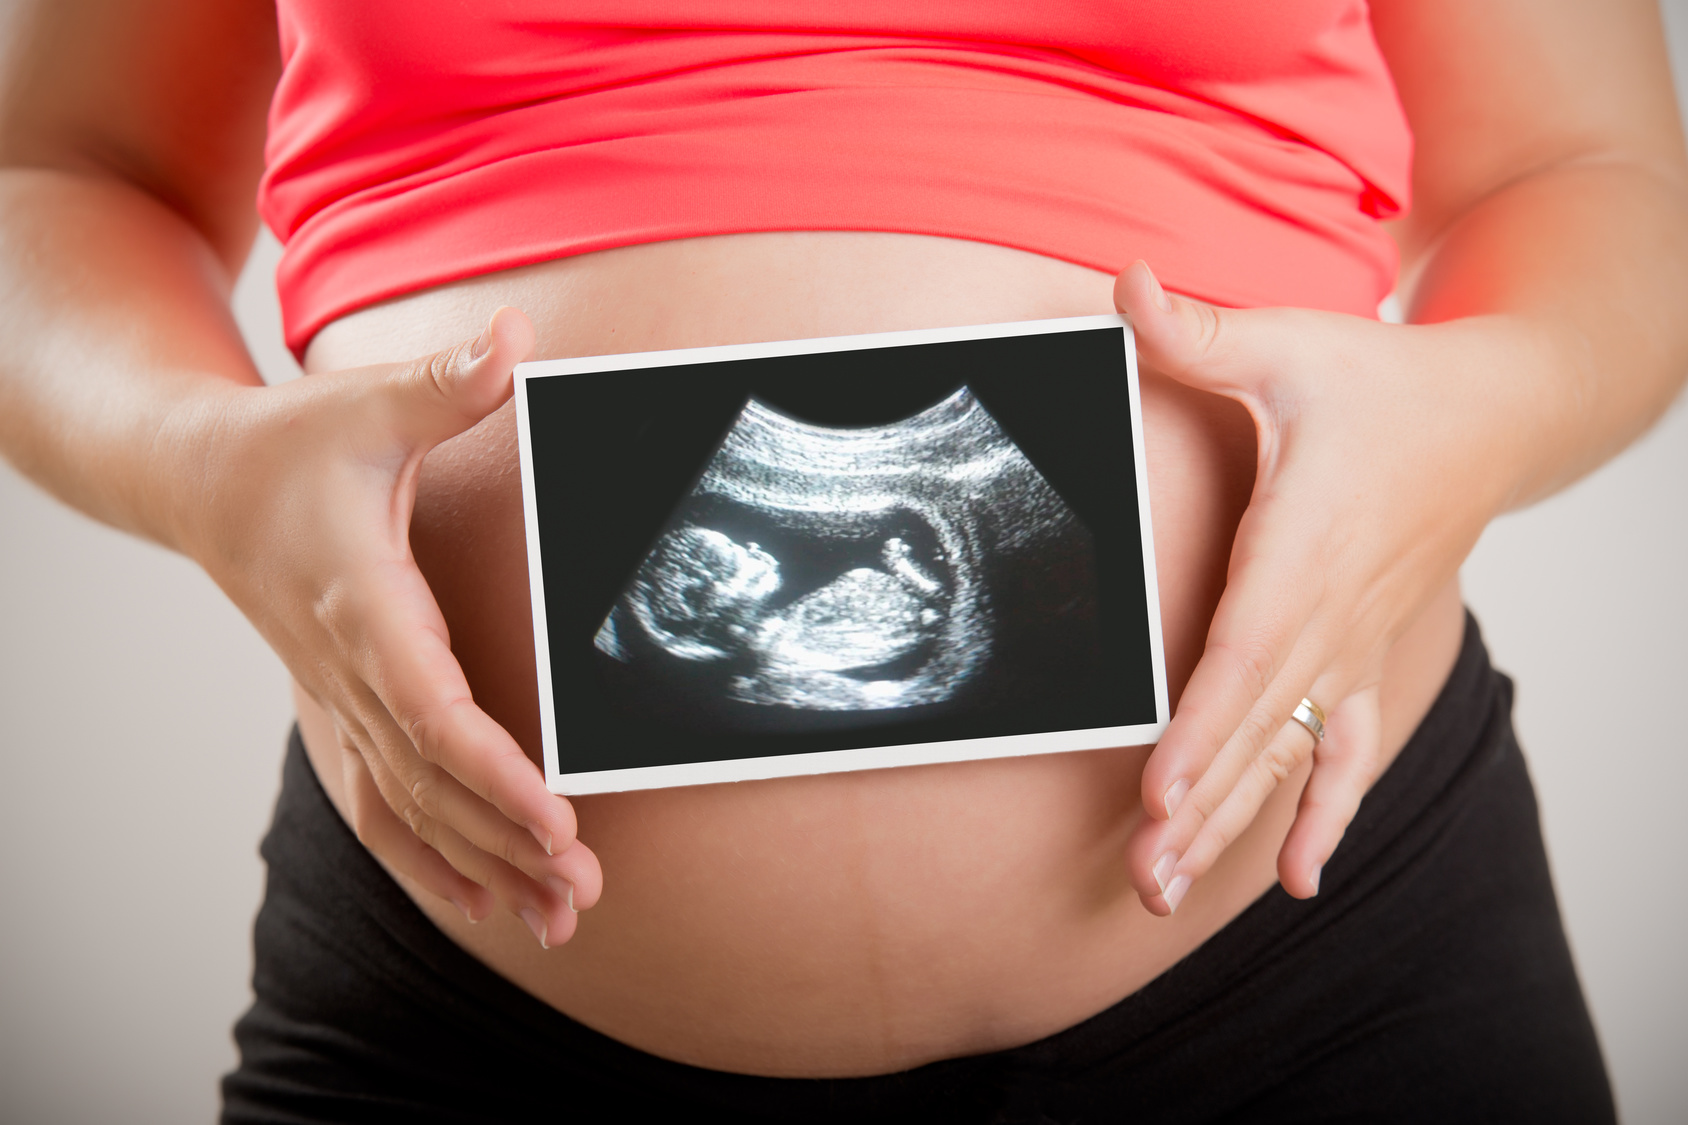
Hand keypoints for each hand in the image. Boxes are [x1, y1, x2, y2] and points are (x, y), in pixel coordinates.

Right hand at [172, 307, 601, 946]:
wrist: (200, 484)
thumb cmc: (289, 446)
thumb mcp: (364, 405)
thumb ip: (444, 386)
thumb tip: (515, 339)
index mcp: (363, 606)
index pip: (434, 712)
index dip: (494, 771)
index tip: (557, 816)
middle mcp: (350, 670)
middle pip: (433, 782)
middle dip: (509, 841)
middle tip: (585, 890)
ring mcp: (341, 699)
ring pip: (411, 808)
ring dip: (482, 865)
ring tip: (558, 918)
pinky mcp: (343, 709)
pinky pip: (385, 805)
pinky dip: (432, 858)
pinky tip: (484, 900)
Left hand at [1113, 261, 1519, 913]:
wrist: (1495, 416)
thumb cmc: (1384, 384)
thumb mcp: (1290, 345)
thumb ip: (1199, 330)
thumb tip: (1124, 287)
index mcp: (1305, 545)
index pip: (1246, 653)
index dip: (1204, 726)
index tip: (1160, 790)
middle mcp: (1334, 613)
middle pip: (1258, 727)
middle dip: (1201, 805)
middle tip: (1146, 878)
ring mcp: (1356, 645)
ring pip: (1290, 753)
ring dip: (1236, 825)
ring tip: (1176, 889)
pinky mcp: (1368, 657)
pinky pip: (1346, 749)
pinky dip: (1323, 812)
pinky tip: (1298, 876)